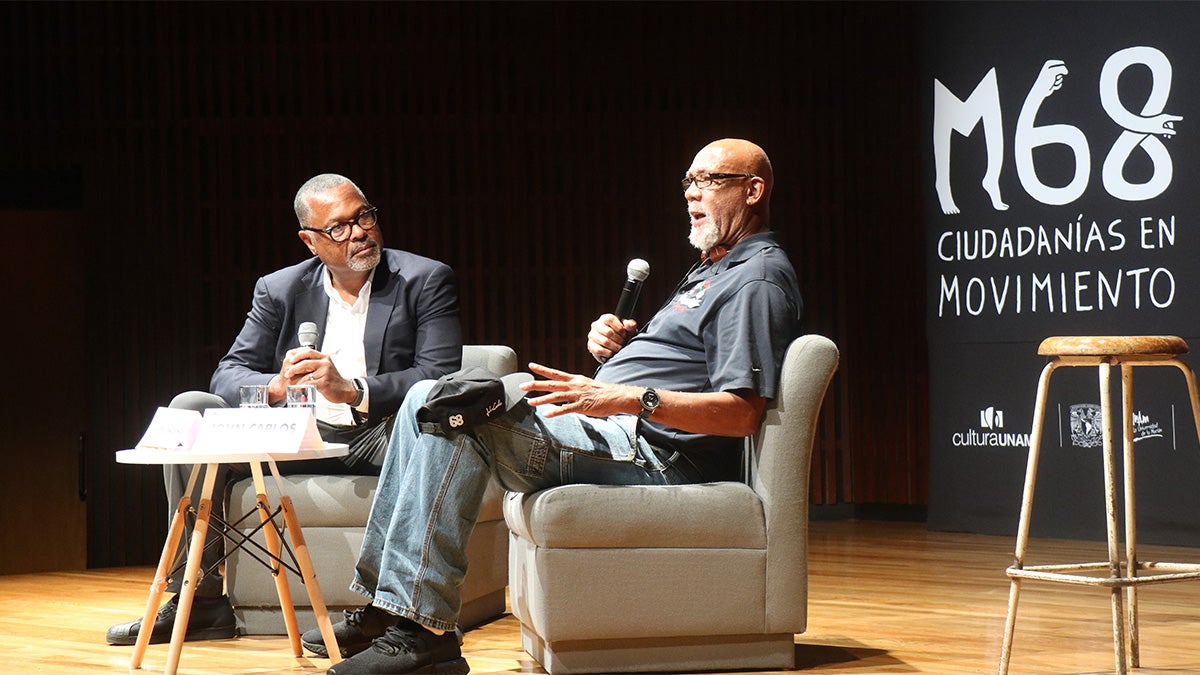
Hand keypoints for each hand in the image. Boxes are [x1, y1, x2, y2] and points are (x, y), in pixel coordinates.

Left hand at [272, 347, 356, 403]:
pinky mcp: (325, 382)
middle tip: (287, 373)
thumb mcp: (325, 367)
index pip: (308, 351)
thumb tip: (297, 364)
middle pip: (305, 362)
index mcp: (324, 357)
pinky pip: (309, 383)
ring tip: (291, 382)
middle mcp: (325, 363)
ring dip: (296, 379)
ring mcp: (326, 372)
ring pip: (306, 374)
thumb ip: (314, 364)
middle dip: (293, 368)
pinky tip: (298, 388)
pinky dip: (302, 386)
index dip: (297, 355)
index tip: (289, 360)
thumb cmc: (333, 380)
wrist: (345, 389)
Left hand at [521, 362, 637, 418]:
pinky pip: (566, 409)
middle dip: (535, 384)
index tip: (531, 365)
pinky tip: (547, 414)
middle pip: (551, 384)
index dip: (542, 369)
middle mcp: (574, 385)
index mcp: (575, 379)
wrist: (617, 396)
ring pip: (556, 396)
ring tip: (530, 402)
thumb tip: (563, 393)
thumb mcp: (586, 385)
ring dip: (542, 399)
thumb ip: (574, 388)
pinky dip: (556, 411)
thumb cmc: (602, 393)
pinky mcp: (582, 406)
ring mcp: (577, 395)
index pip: (555, 373)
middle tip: (522, 385)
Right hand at [587, 313, 638, 363]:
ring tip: (619, 349)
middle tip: (623, 344)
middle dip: (619, 340)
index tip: (624, 334)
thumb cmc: (623, 337)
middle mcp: (596, 325)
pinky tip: (613, 353)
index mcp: (605, 318)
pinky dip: (608, 353)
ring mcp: (592, 335)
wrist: (616, 349)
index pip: (610, 319)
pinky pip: (599, 350)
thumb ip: (631, 326)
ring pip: (604, 341)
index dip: (619, 328)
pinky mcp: (590, 346)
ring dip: (615, 347)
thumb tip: (628, 325)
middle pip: (608, 332)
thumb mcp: (629, 330)